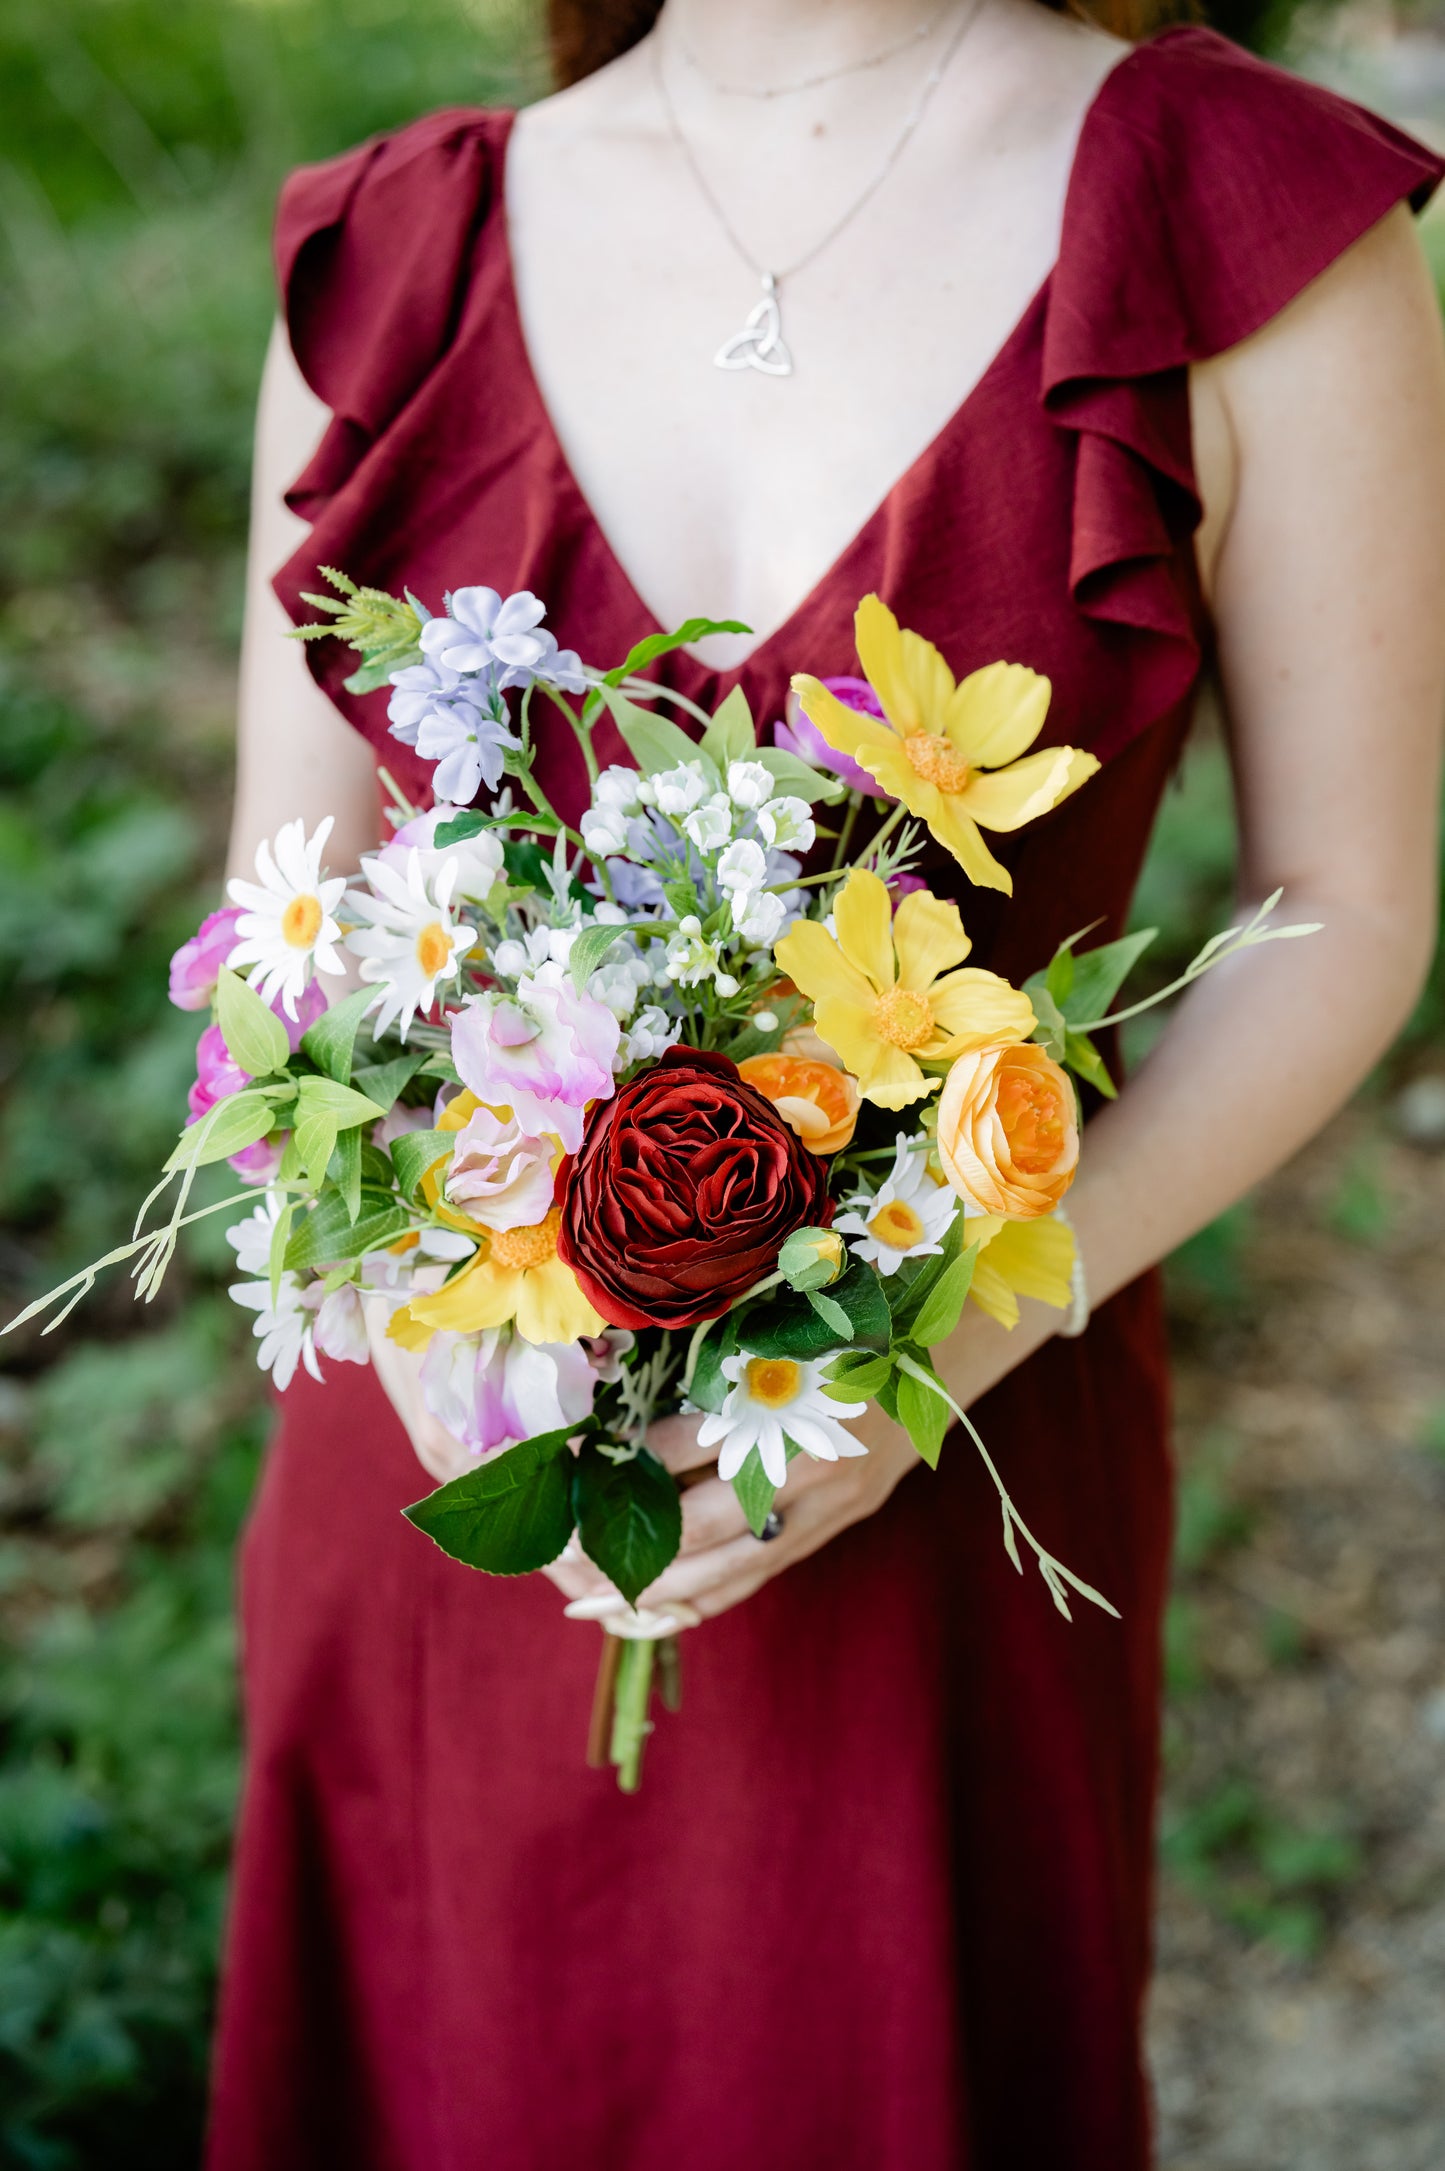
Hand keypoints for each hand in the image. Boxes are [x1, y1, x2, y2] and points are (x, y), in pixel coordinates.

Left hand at [367, 1304, 923, 1626]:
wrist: (943, 1340)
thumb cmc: (837, 1313)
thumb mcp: (767, 1318)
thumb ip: (700, 1353)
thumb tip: (601, 1379)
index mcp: (785, 1392)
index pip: (678, 1446)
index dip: (611, 1460)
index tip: (552, 1462)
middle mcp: (809, 1455)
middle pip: (694, 1526)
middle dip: (615, 1542)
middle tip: (551, 1547)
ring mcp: (828, 1500)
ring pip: (722, 1569)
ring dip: (645, 1589)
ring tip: (579, 1595)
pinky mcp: (834, 1524)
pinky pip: (753, 1578)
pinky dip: (695, 1601)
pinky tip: (640, 1612)